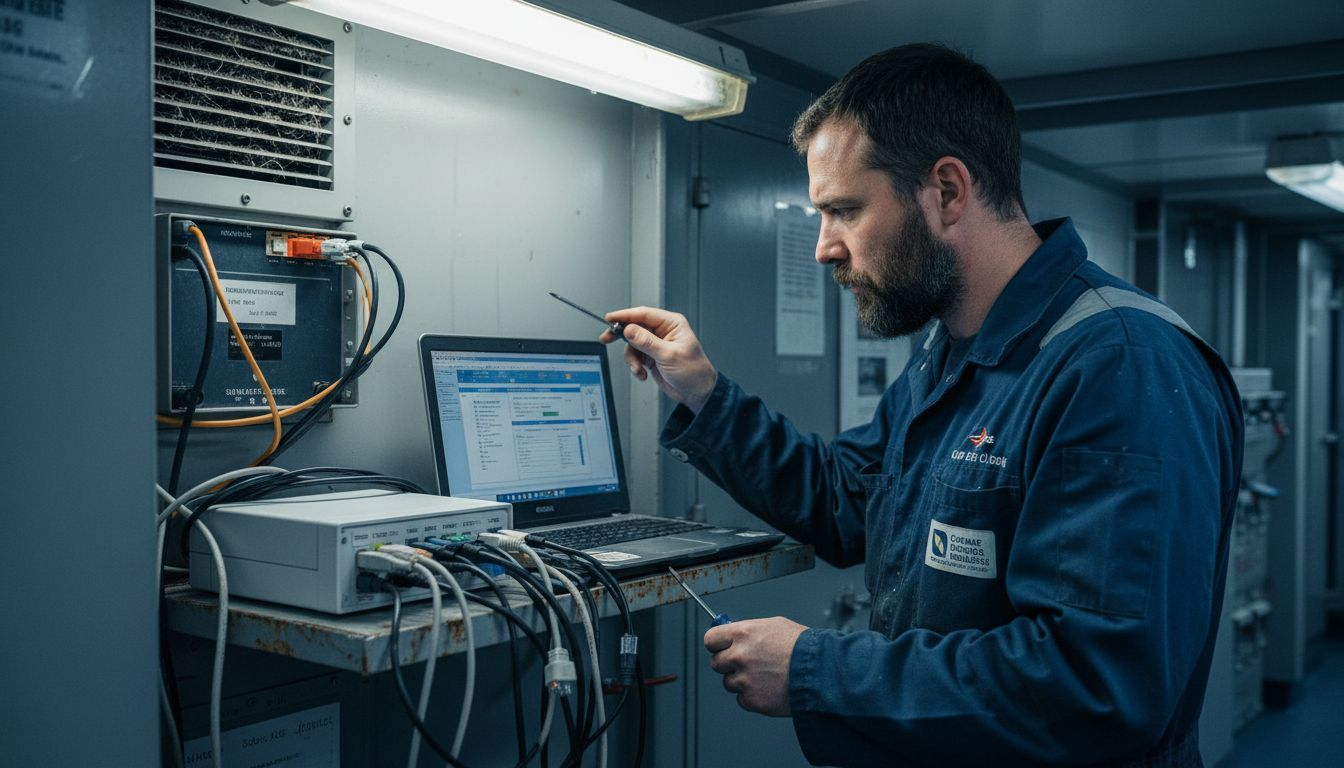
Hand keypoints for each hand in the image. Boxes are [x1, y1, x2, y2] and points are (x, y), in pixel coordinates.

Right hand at [601, 306, 716, 413]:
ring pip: (631, 344)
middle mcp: (662, 331)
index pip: (644, 314)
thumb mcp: (669, 355)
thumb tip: (629, 330)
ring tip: (638, 369)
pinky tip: (643, 374)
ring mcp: (655, 344)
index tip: (610, 318)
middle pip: (634, 326)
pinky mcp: (650, 356)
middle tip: (607, 338)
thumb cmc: (693, 371)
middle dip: (621, 335)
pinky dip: (635, 366)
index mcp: (671, 324)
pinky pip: (634, 356)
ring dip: (631, 359)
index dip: (625, 315)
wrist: (696, 392)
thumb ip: (647, 342)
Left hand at [705, 617, 806, 716]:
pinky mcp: (751, 700)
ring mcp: (743, 679)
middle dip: (728, 663)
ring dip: (741, 681)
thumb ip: (749, 631)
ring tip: (764, 676)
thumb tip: (734, 633)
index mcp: (742, 634)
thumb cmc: (802, 647)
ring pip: (728, 682)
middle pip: (716, 662)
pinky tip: (769, 688)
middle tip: (747, 663)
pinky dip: (752, 697)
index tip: (721, 647)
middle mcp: (738, 656)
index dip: (717, 644)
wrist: (820, 672)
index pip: (710, 639)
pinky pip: (742, 699)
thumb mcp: (774, 626)